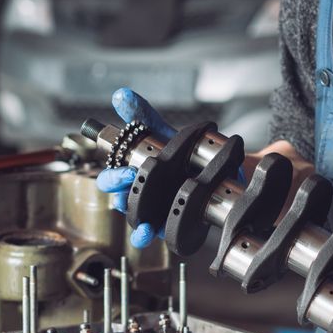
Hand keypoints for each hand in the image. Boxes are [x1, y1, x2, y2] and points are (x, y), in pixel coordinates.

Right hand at [96, 88, 174, 247]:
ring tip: (145, 229)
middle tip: (131, 194)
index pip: (112, 180)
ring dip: (139, 228)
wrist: (220, 170)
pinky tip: (157, 235)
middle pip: (122, 203)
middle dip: (124, 201)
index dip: (114, 178)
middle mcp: (140, 197)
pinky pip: (163, 236)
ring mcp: (155, 214)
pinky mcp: (174, 227)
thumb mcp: (163, 132)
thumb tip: (121, 95)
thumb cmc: (184, 153)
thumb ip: (142, 115)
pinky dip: (158, 236)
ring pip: (139, 225)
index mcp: (132, 175)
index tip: (127, 172)